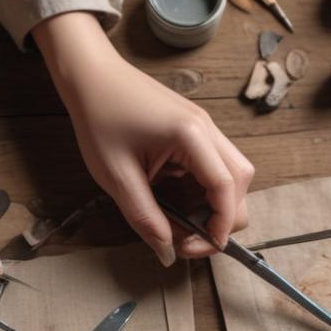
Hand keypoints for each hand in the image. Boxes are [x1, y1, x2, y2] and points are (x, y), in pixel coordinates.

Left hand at [34, 12, 253, 266]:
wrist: (91, 76)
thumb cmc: (99, 119)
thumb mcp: (117, 177)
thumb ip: (145, 219)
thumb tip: (168, 253)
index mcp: (189, 135)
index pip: (225, 187)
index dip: (221, 224)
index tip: (205, 247)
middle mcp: (206, 128)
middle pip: (240, 181)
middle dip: (223, 217)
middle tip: (189, 239)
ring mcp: (204, 127)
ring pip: (232, 174)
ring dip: (215, 205)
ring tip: (182, 222)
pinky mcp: (195, 130)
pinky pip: (213, 167)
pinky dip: (203, 191)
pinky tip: (177, 200)